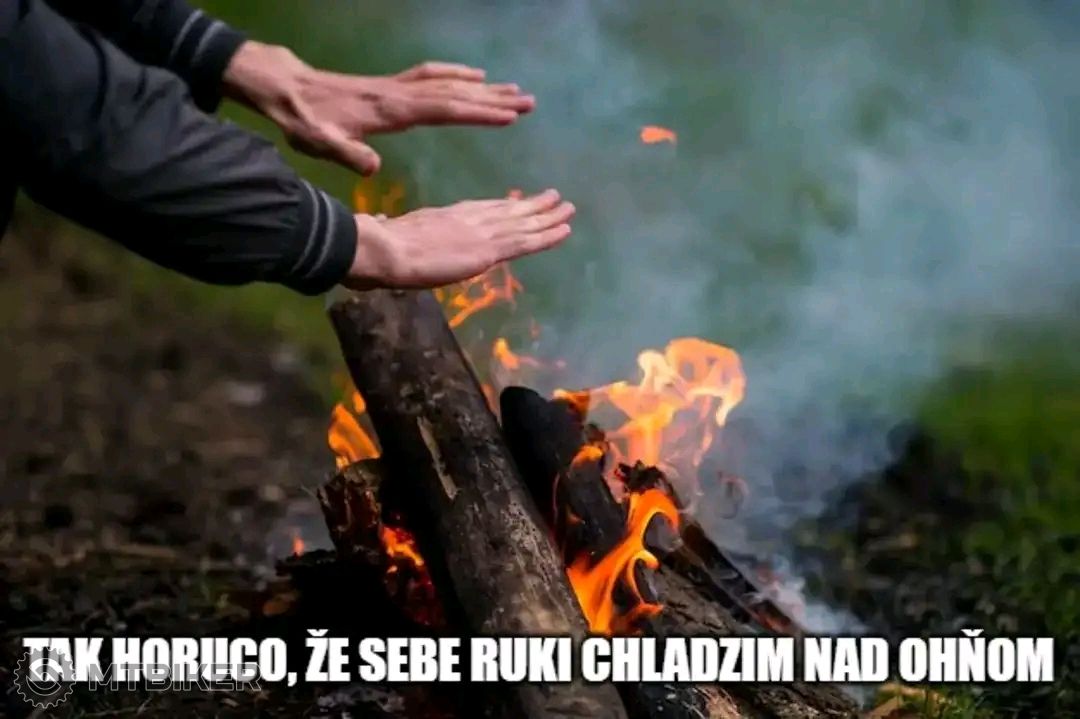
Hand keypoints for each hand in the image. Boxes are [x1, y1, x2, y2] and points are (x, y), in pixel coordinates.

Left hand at [223, 42, 534, 174]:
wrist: (285, 89)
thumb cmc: (303, 120)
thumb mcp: (320, 144)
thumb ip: (347, 156)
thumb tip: (372, 170)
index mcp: (390, 110)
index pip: (443, 109)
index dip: (477, 112)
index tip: (509, 116)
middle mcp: (400, 93)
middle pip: (455, 91)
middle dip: (493, 98)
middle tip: (529, 102)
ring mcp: (397, 85)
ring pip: (449, 81)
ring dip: (483, 86)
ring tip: (515, 92)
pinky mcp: (392, 84)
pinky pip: (434, 75)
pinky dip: (458, 74)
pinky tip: (474, 77)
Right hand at [345, 190, 573, 289]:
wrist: (382, 250)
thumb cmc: (375, 245)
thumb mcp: (385, 230)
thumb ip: (390, 227)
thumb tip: (379, 221)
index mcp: (443, 216)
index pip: (480, 210)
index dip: (501, 206)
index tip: (516, 202)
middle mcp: (467, 219)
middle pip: (507, 211)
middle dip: (532, 206)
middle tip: (555, 198)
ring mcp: (479, 233)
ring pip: (523, 224)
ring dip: (548, 217)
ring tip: (568, 208)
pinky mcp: (488, 250)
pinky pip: (525, 242)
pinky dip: (547, 235)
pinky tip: (565, 230)